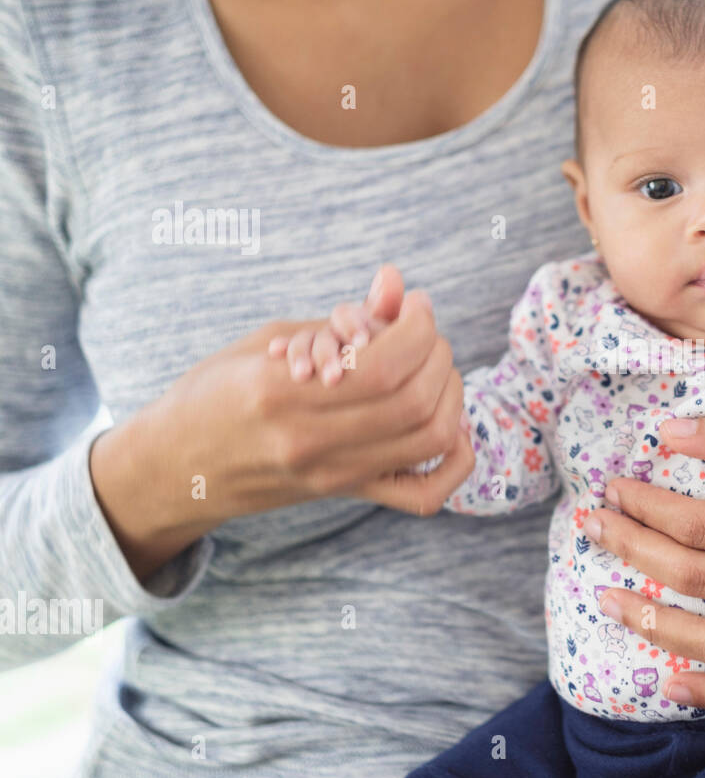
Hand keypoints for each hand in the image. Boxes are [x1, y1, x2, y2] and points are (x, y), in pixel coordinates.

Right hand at [90, 265, 473, 579]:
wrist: (175, 469)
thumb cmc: (215, 392)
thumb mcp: (267, 340)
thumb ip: (339, 318)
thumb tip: (397, 283)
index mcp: (279, 394)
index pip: (384, 366)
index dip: (418, 328)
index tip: (416, 305)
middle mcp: (310, 442)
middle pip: (415, 401)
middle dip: (437, 352)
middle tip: (425, 331)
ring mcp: (333, 475)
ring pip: (430, 439)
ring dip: (450, 391)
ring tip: (434, 364)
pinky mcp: (347, 494)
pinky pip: (424, 494)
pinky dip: (456, 460)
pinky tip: (453, 427)